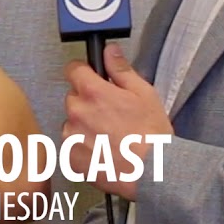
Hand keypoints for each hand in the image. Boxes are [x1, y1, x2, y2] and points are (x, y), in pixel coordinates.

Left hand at [63, 44, 172, 199]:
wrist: (152, 172)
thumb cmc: (151, 135)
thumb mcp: (143, 93)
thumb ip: (121, 69)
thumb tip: (110, 51)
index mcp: (93, 92)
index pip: (73, 69)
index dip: (84, 72)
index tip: (91, 78)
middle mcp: (77, 112)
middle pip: (73, 97)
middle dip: (88, 102)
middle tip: (110, 113)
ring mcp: (72, 137)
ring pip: (72, 122)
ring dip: (84, 125)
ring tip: (109, 136)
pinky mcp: (71, 158)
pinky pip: (71, 145)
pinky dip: (83, 147)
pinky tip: (103, 151)